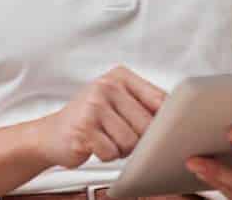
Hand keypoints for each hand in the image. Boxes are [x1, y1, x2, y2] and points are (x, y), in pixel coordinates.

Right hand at [34, 66, 165, 167]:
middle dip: (139, 139)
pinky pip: (111, 153)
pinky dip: (106, 155)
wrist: (52, 134)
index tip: (167, 131)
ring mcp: (93, 106)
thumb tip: (180, 119)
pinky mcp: (84, 128)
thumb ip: (145, 105)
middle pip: (147, 125)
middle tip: (121, 135)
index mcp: (120, 76)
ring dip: (121, 149)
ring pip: (131, 142)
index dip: (167, 121)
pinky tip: (95, 145)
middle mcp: (106, 86)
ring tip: (107, 139)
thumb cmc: (91, 120)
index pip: (160, 99)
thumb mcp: (117, 102)